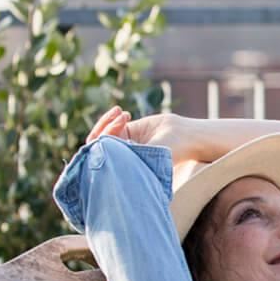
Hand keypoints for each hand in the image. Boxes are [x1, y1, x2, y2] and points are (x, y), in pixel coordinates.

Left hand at [87, 107, 201, 163]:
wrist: (184, 136)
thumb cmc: (169, 150)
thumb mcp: (145, 153)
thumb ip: (122, 152)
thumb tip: (95, 148)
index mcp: (122, 168)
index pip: (99, 156)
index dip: (102, 141)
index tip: (116, 130)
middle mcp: (120, 157)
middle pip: (96, 144)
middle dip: (104, 128)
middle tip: (119, 119)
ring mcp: (122, 144)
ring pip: (102, 132)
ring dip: (109, 120)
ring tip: (123, 113)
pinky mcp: (126, 131)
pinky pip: (110, 124)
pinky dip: (113, 117)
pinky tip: (125, 113)